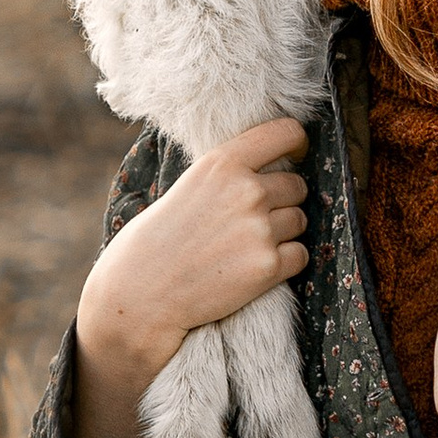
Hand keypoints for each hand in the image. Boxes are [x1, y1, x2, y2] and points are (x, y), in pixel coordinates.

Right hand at [69, 118, 308, 437]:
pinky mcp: (270, 266)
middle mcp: (243, 188)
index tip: (288, 151)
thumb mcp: (179, 199)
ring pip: (303, 218)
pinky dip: (285, 265)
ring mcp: (259, 227)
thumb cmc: (148, 254)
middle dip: (281, 200)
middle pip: (298, 182)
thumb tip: (275, 157)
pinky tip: (249, 278)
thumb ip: (221, 178)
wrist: (135, 307)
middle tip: (242, 227)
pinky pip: (302, 254)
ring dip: (283, 234)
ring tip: (238, 256)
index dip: (292, 142)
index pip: (286, 130)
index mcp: (217, 163)